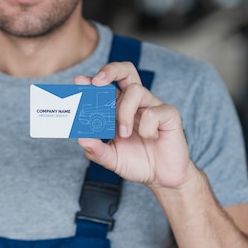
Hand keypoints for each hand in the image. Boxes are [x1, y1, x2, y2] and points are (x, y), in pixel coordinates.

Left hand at [74, 62, 196, 190]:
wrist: (161, 177)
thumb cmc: (137, 162)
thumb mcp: (111, 158)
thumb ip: (96, 150)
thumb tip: (81, 139)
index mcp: (119, 108)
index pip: (106, 86)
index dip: (93, 80)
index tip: (78, 82)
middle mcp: (135, 102)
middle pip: (126, 70)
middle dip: (110, 70)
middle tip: (97, 82)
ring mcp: (152, 106)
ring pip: (136, 91)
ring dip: (124, 112)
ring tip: (124, 134)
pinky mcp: (169, 114)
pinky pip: (153, 112)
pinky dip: (147, 128)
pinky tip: (150, 138)